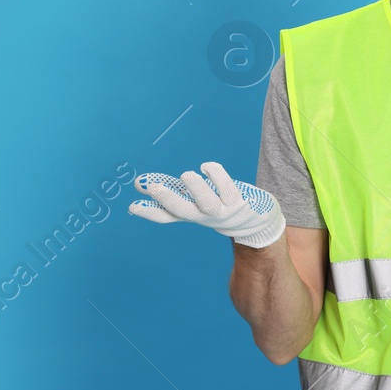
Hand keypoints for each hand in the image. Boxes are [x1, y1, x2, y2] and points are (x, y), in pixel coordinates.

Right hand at [128, 161, 285, 248]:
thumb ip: (174, 191)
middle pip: (184, 211)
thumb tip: (143, 184)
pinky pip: (228, 189)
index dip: (150, 211)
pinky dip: (217, 177)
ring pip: (208, 203)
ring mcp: (223, 212)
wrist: (258, 222)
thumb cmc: (222, 205)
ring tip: (187, 175)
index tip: (133, 205)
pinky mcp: (240, 203)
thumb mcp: (196, 201)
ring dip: (196, 189)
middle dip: (169, 200)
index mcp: (193, 215)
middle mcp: (206, 217)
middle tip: (154, 187)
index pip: (167, 216)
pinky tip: (207, 167)